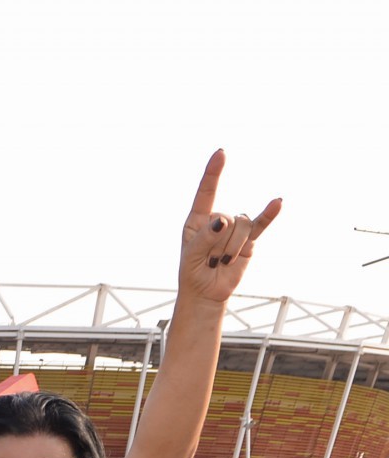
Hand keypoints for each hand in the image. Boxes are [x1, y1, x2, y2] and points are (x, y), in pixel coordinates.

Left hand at [179, 152, 281, 304]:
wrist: (207, 292)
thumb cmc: (193, 271)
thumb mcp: (191, 256)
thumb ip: (205, 237)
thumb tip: (223, 221)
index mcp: (198, 219)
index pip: (206, 192)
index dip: (213, 173)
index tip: (221, 152)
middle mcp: (218, 220)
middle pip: (228, 218)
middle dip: (220, 242)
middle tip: (210, 259)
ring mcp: (235, 229)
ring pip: (242, 226)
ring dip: (233, 247)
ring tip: (222, 261)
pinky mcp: (249, 239)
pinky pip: (261, 225)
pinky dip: (270, 215)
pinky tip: (278, 202)